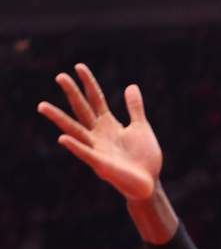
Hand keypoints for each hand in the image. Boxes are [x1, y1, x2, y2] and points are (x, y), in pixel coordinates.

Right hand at [37, 64, 161, 201]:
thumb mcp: (140, 127)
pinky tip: (62, 138)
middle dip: (72, 94)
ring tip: (42, 105)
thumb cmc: (144, 157)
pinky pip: (85, 154)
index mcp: (108, 125)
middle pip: (82, 110)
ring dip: (59, 119)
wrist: (149, 182)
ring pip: (75, 130)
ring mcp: (97, 149)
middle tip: (60, 76)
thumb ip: (134, 108)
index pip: (95, 99)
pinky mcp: (100, 164)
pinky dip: (75, 146)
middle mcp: (98, 134)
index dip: (88, 83)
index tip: (78, 66)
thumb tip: (131, 86)